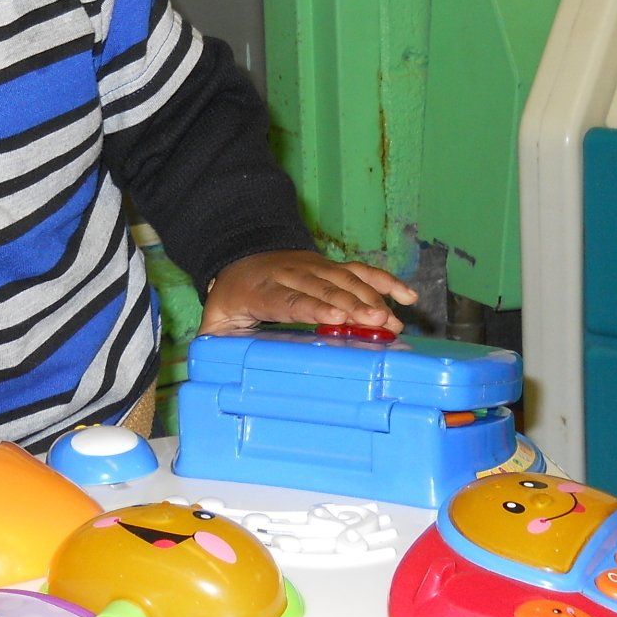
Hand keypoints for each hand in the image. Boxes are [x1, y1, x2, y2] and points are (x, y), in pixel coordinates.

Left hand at [199, 249, 417, 335]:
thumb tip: (209, 364)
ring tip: (394, 319)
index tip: (335, 318)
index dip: (313, 307)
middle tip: (377, 322)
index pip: (290, 299)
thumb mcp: (216, 319)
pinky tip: (408, 296)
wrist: (243, 253)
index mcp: (263, 290)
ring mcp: (314, 267)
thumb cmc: (234, 296)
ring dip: (372, 297)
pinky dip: (385, 281)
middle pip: (325, 289)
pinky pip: (361, 271)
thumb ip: (213, 341)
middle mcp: (292, 274)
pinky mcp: (331, 266)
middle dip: (352, 304)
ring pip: (346, 279)